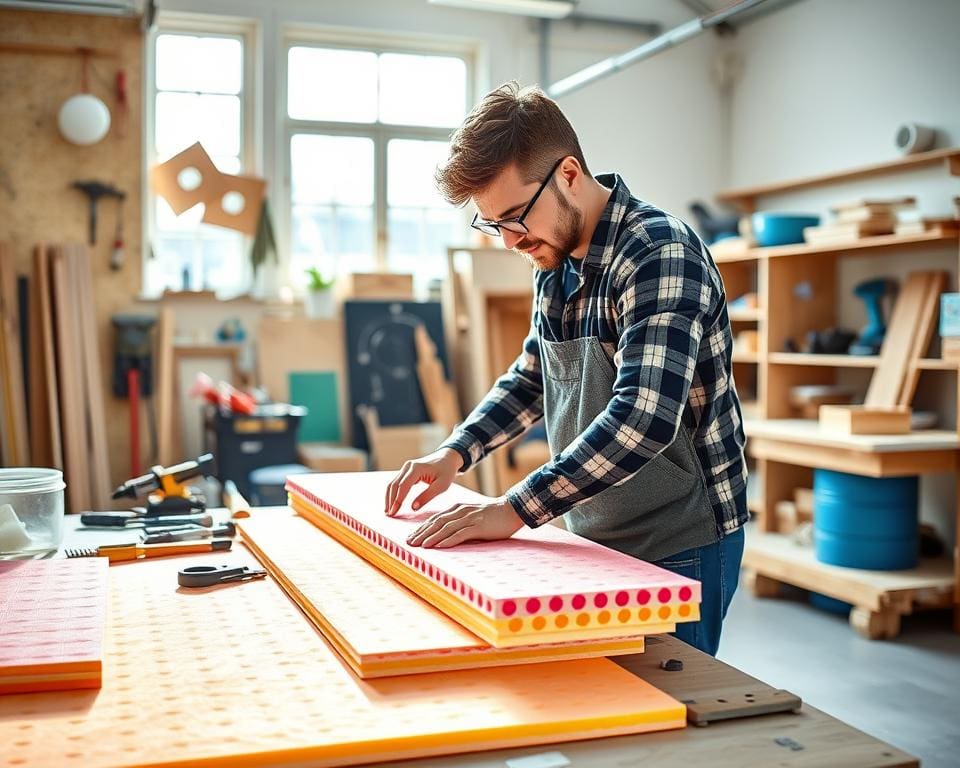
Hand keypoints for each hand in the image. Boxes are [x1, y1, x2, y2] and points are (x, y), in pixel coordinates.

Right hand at [384, 448, 463, 516]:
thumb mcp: (441, 486)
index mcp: (417, 468)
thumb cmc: (446, 471)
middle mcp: (408, 466)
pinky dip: (393, 493)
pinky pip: (396, 482)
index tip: (394, 512)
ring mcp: (406, 467)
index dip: (397, 500)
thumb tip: (413, 508)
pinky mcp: (406, 470)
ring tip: (388, 511)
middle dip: (391, 501)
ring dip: (389, 497)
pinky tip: (392, 503)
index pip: (403, 486)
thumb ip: (427, 496)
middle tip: (389, 515)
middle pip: (394, 485)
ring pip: (393, 483)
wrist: (447, 458)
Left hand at [405, 498, 523, 548]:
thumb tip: (446, 535)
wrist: (512, 510)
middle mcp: (460, 512)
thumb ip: (460, 523)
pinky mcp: (478, 526)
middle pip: (436, 522)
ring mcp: (469, 518)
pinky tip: (439, 546)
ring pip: (445, 528)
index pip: (435, 519)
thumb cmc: (493, 516)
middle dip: (421, 533)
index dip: (422, 528)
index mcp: (457, 509)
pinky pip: (461, 534)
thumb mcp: (472, 516)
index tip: (411, 537)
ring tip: (420, 546)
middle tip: (409, 543)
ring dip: (431, 537)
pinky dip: (448, 540)